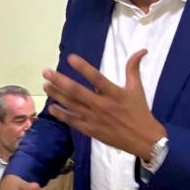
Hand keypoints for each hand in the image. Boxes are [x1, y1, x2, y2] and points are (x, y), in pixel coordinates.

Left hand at [43, 52, 163, 158]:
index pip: (96, 77)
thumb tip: (141, 50)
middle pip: (77, 91)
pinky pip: (72, 121)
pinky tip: (51, 107)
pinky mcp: (91, 130)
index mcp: (114, 93)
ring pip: (71, 105)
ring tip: (45, 85)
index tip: (70, 58)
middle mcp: (102, 105)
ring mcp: (94, 118)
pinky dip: (61, 114)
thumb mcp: (137, 89)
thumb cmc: (139, 112)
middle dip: (60, 81)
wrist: (143, 139)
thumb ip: (133, 69)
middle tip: (46, 72)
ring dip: (57, 94)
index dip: (83, 67)